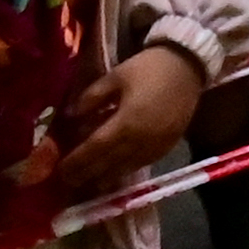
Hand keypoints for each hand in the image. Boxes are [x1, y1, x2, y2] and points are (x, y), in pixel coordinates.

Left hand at [50, 44, 206, 199]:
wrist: (188, 65)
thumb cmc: (149, 67)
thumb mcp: (115, 76)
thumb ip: (92, 98)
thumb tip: (71, 116)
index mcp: (126, 122)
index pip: (94, 148)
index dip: (76, 161)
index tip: (59, 169)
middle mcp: (141, 140)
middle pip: (108, 164)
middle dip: (85, 174)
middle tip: (67, 181)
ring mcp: (156, 146)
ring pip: (125, 169)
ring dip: (104, 177)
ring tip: (86, 182)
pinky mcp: (167, 147)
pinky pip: (141, 164)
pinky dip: (124, 170)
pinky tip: (113, 172)